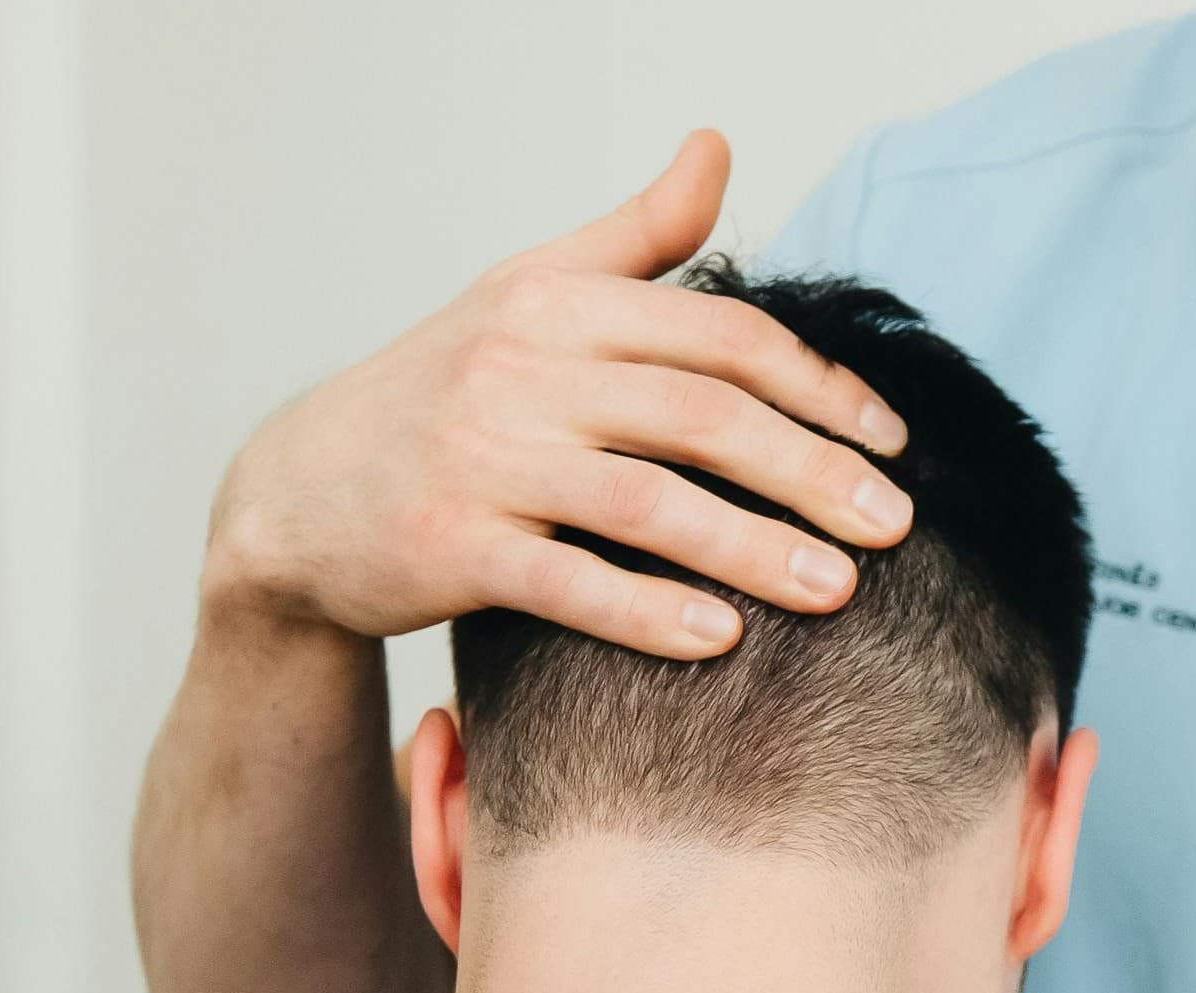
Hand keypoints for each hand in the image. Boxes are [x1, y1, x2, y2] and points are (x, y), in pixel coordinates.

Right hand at [204, 131, 912, 656]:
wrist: (298, 494)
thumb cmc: (441, 395)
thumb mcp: (529, 295)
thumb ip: (634, 237)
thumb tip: (717, 148)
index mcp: (555, 302)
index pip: (720, 335)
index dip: (818, 386)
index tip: (893, 440)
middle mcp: (519, 368)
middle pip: (700, 416)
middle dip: (810, 471)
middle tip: (897, 526)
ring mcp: (483, 458)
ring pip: (647, 502)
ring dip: (752, 548)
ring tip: (839, 590)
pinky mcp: (451, 547)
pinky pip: (568, 581)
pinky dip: (648, 612)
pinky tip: (723, 640)